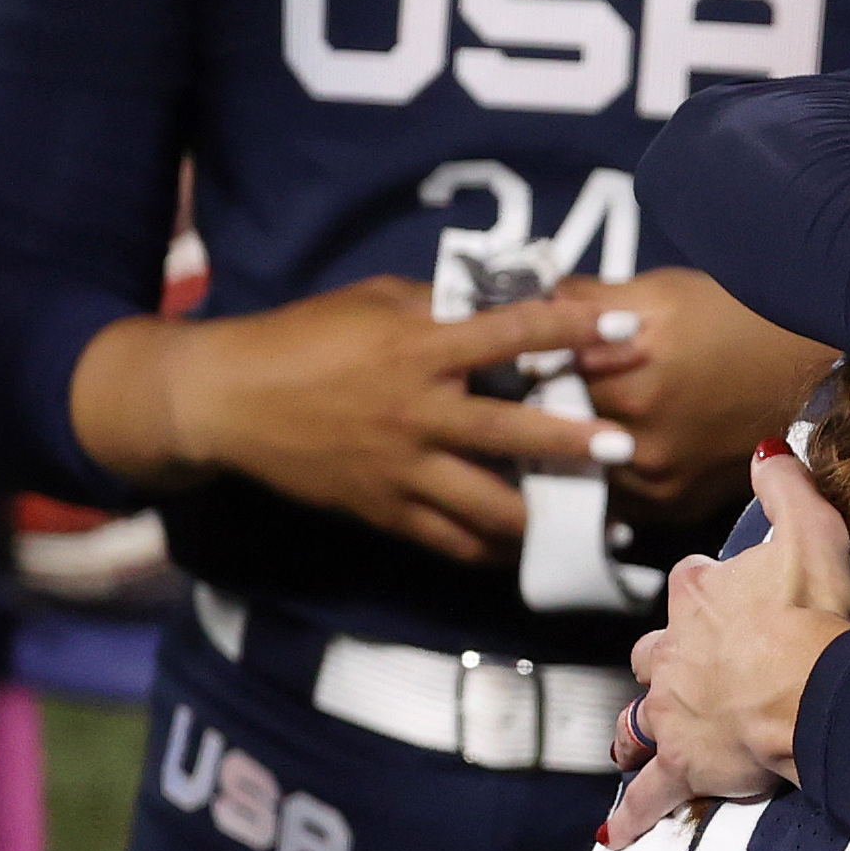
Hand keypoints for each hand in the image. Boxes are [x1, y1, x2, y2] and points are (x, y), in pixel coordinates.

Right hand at [75, 276, 622, 562]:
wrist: (225, 399)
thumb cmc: (303, 338)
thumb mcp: (374, 302)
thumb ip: (442, 307)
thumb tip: (509, 300)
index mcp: (418, 350)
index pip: (511, 335)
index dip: (572, 331)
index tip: (624, 331)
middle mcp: (418, 413)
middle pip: (512, 435)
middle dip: (574, 445)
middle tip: (624, 449)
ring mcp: (402, 469)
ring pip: (489, 507)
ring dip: (544, 514)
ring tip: (594, 523)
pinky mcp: (383, 511)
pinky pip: (451, 542)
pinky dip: (495, 549)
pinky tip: (530, 550)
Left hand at [562, 267, 836, 514]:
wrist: (817, 366)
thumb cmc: (744, 318)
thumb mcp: (662, 291)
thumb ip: (587, 298)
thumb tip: (537, 300)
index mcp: (630, 384)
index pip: (541, 382)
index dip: (535, 366)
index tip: (534, 359)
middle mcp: (641, 444)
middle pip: (556, 433)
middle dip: (551, 409)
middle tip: (559, 388)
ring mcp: (660, 482)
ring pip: (583, 469)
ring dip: (576, 448)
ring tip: (589, 418)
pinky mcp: (678, 505)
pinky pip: (619, 498)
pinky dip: (611, 476)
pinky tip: (621, 446)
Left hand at [605, 449, 849, 843]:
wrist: (810, 688)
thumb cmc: (814, 614)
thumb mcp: (810, 531)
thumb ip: (785, 486)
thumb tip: (768, 449)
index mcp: (699, 596)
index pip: (692, 584)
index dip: (710, 590)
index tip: (732, 597)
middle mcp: (671, 650)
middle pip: (652, 652)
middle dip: (664, 662)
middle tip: (689, 674)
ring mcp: (670, 710)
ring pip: (636, 719)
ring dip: (637, 730)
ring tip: (640, 742)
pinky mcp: (681, 763)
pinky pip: (649, 795)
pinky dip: (634, 815)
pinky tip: (619, 834)